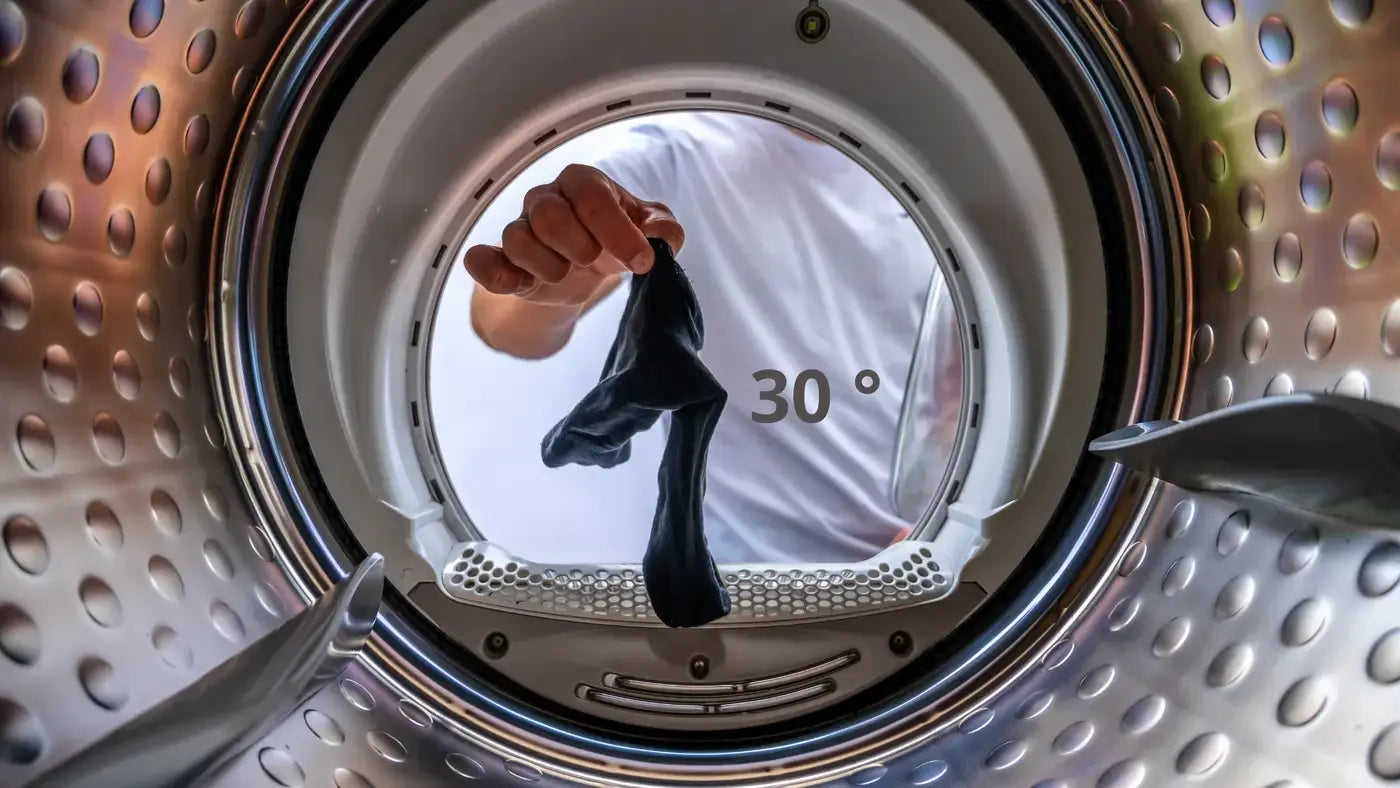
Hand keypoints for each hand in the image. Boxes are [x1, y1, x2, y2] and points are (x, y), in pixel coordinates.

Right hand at [464, 164, 684, 307]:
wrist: (589, 273)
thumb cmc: (617, 240)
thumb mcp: (651, 231)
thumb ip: (664, 228)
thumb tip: (660, 237)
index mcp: (583, 183)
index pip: (591, 197)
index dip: (617, 232)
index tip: (641, 261)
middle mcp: (546, 199)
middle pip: (549, 215)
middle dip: (579, 247)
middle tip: (592, 260)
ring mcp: (520, 228)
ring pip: (517, 240)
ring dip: (549, 267)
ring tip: (565, 273)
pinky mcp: (503, 262)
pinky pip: (483, 261)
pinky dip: (492, 272)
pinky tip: (517, 284)